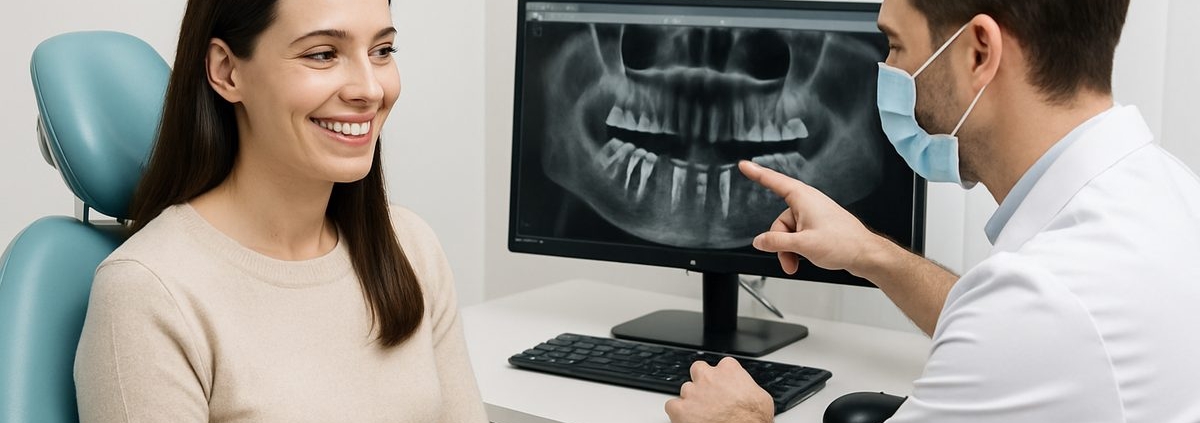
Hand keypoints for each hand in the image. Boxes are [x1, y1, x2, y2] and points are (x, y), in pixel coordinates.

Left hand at [664, 357, 772, 422]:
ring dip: (692, 400)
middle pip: (699, 371)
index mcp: (728, 370)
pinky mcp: (681, 409)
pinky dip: (678, 413)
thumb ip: (747, 387)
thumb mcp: (761, 397)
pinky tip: (688, 420)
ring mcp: (692, 391)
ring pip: (685, 390)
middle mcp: (708, 377)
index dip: (723, 378)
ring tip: (702, 414)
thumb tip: (747, 392)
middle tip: (709, 397)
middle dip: (702, 382)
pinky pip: (672, 406)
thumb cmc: (753, 420)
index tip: (725, 387)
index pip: (722, 365)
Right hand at [738, 160, 883, 275]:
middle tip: (789, 259)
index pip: (773, 181)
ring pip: (788, 232)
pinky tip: (804, 258)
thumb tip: (759, 241)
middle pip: (779, 221)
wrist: (865, 254)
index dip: (757, 173)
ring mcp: (813, 215)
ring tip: (797, 262)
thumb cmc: (843, 243)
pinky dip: (797, 248)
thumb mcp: (803, 245)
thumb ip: (776, 242)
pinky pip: (798, 235)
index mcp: (803, 198)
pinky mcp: (818, 226)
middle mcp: (807, 204)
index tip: (744, 165)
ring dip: (789, 249)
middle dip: (780, 243)